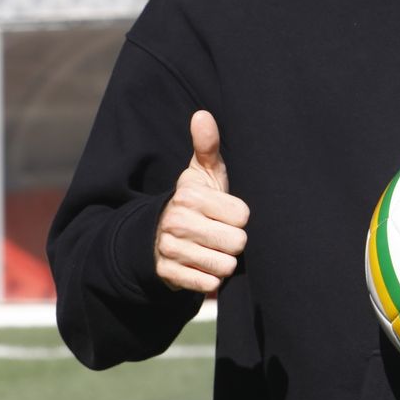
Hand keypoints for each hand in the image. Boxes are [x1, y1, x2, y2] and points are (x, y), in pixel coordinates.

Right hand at [154, 110, 249, 293]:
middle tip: (219, 233)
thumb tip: (202, 114)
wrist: (157, 236)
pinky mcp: (169, 275)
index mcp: (190, 196)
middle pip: (237, 242)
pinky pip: (210, 284)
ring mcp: (171, 250)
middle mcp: (178, 222)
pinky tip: (201, 265)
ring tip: (211, 249)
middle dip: (233, 241)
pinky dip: (210, 279)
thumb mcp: (201, 174)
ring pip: (225, 265)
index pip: (242, 215)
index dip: (238, 217)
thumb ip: (207, 146)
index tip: (225, 213)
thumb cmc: (194, 202)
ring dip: (223, 262)